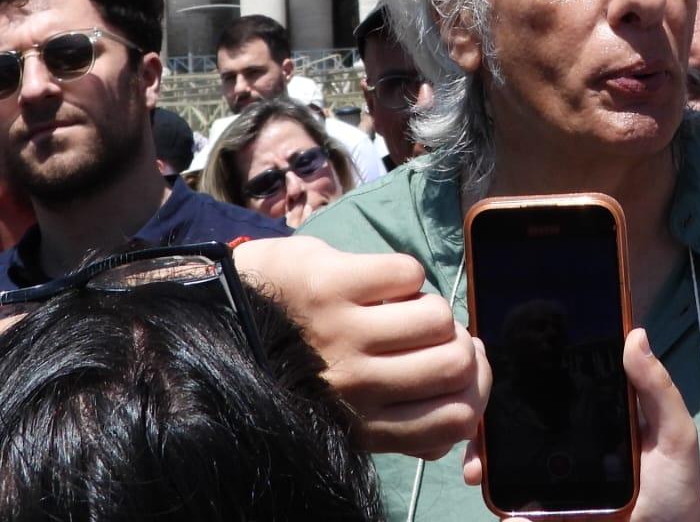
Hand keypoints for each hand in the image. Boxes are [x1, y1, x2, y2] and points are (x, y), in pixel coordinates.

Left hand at [235, 236, 487, 459]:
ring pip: (437, 316)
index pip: (454, 420)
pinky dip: (403, 274)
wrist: (225, 316)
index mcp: (363, 425)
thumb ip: (399, 421)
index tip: (463, 371)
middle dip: (458, 341)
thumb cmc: (294, 363)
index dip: (475, 390)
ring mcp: (344, 332)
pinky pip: (409, 273)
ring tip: (402, 306)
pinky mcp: (332, 282)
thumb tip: (464, 417)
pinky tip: (377, 283)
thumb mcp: (345, 410)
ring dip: (428, 305)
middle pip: (456, 364)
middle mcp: (356, 387)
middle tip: (438, 333)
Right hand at [461, 328, 699, 521]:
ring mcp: (554, 485)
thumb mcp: (674, 434)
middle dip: (487, 425)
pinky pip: (516, 510)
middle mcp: (565, 447)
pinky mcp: (548, 515)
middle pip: (515, 428)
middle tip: (478, 427)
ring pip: (506, 467)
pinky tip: (505, 512)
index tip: (493, 373)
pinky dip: (504, 511)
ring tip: (478, 470)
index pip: (548, 393)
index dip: (518, 382)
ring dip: (484, 463)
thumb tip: (635, 334)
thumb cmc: (675, 488)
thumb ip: (657, 389)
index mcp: (591, 419)